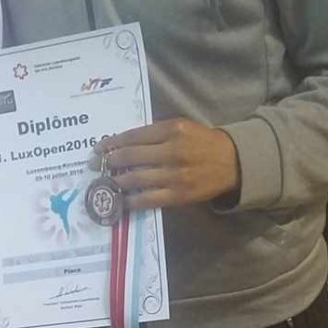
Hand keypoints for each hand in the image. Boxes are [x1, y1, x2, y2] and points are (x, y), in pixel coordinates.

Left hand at [95, 120, 240, 210]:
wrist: (231, 162)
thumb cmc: (202, 142)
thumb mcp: (181, 126)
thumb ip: (155, 133)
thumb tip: (123, 143)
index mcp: (171, 130)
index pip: (132, 136)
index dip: (111, 143)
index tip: (98, 149)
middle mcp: (171, 151)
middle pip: (130, 156)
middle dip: (108, 162)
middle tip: (95, 166)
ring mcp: (174, 175)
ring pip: (135, 178)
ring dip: (115, 181)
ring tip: (105, 182)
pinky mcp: (178, 194)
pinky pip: (147, 199)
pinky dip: (130, 200)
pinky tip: (120, 199)